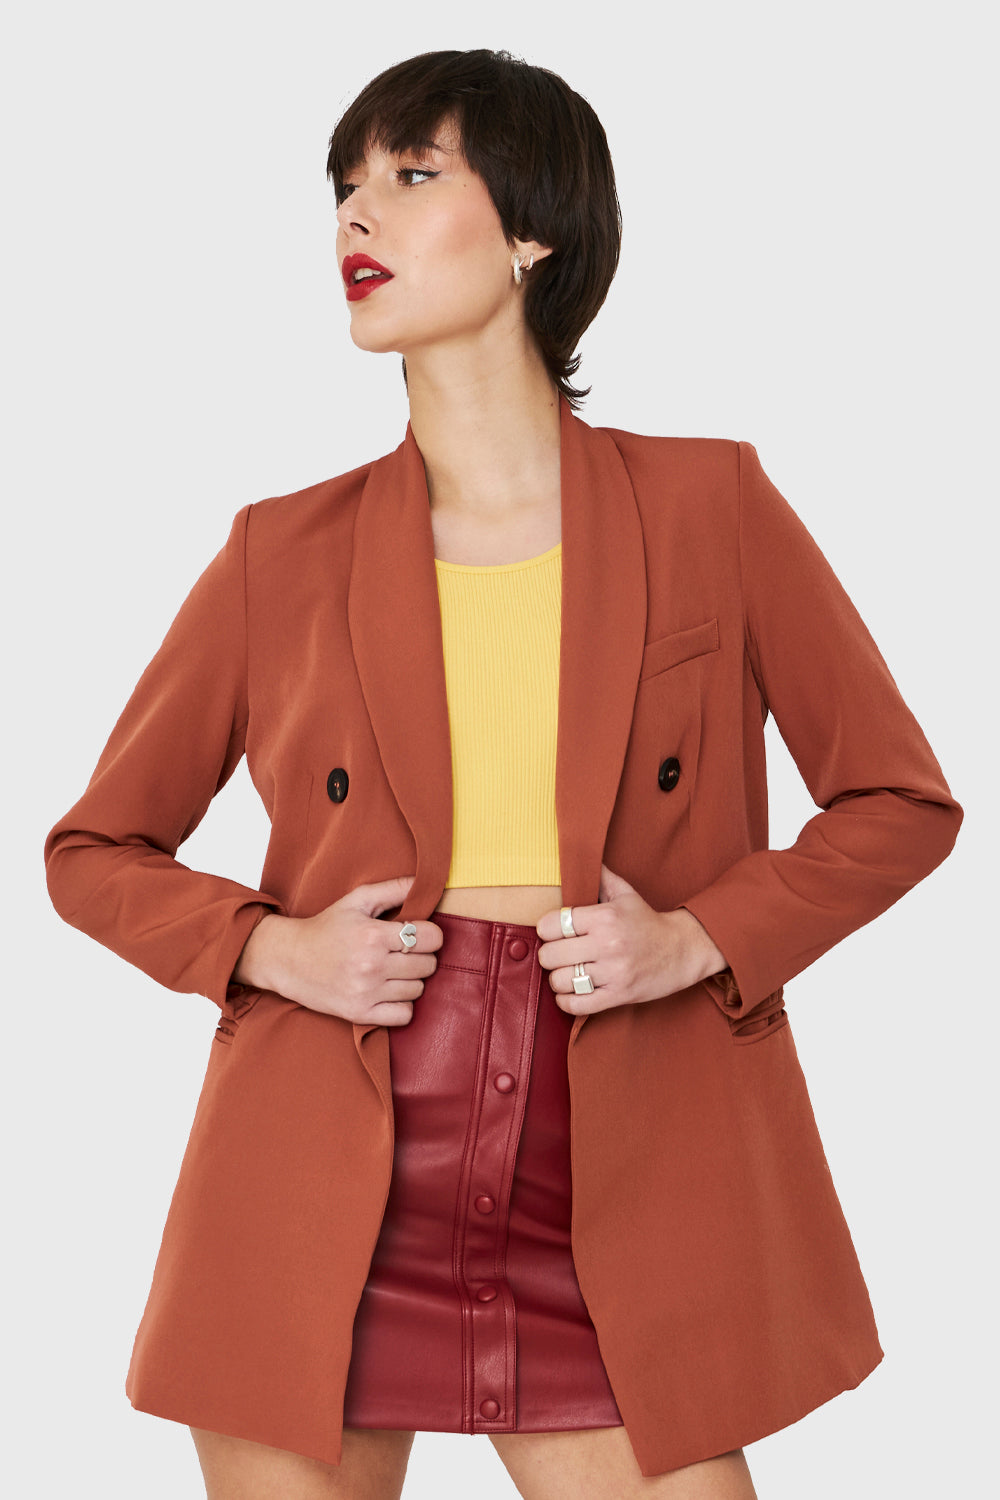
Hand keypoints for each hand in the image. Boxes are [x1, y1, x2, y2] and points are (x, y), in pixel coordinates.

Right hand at [234, 876, 442, 1025]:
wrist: (288, 959)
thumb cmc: (326, 927)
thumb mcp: (357, 900)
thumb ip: (393, 888)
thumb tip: (425, 881)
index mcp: (373, 935)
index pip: (432, 938)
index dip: (430, 934)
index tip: (417, 934)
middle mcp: (371, 966)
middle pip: (428, 965)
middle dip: (421, 956)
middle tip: (403, 953)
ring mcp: (366, 993)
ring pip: (418, 990)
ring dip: (411, 980)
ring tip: (393, 971)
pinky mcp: (359, 1014)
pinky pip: (404, 1015)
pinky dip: (402, 1005)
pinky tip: (388, 992)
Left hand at [535, 864, 727, 1015]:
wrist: (682, 950)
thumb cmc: (648, 922)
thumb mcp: (626, 894)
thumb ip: (600, 876)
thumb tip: (581, 854)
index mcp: (605, 917)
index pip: (551, 924)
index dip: (547, 929)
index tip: (554, 931)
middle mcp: (608, 945)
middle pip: (550, 955)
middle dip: (550, 955)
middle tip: (559, 953)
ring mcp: (613, 973)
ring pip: (560, 980)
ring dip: (559, 978)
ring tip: (568, 972)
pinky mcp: (618, 996)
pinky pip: (576, 1004)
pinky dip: (567, 1000)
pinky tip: (573, 991)